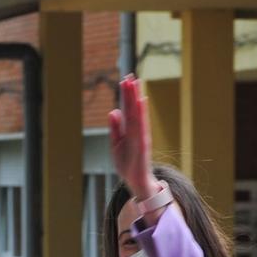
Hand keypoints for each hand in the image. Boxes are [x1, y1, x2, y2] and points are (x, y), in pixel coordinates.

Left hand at [107, 76, 158, 214]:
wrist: (137, 181)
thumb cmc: (127, 163)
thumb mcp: (116, 144)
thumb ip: (115, 128)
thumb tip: (113, 111)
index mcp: (129, 130)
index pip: (127, 109)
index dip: (126, 95)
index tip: (125, 79)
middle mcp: (136, 130)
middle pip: (133, 108)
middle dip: (131, 92)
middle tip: (129, 75)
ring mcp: (140, 136)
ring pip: (137, 113)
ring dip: (135, 98)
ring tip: (134, 83)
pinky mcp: (143, 143)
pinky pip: (141, 125)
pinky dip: (142, 113)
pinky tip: (141, 100)